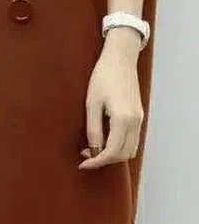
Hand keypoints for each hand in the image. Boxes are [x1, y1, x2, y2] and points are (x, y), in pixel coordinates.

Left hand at [79, 28, 144, 169]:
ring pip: (130, 149)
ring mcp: (140, 119)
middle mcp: (136, 122)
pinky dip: (119, 145)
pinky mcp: (139, 115)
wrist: (119, 59)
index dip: (97, 161)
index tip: (82, 164)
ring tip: (92, 149)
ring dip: (113, 154)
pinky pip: (132, 139)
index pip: (113, 151)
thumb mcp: (92, 103)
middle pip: (124, 154)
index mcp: (123, 119)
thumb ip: (93, 128)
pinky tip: (103, 140)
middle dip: (104, 160)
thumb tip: (92, 150)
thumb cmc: (102, 77)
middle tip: (84, 156)